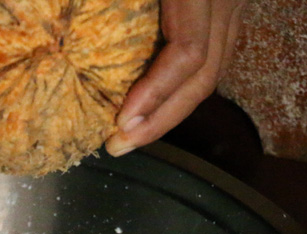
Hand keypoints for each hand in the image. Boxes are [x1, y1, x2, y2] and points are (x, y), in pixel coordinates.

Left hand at [105, 0, 246, 156]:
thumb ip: (106, 7)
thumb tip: (72, 37)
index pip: (188, 53)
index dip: (156, 93)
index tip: (121, 123)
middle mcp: (227, 0)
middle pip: (205, 75)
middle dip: (162, 119)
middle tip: (120, 145)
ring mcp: (234, 5)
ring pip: (213, 71)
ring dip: (172, 109)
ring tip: (133, 134)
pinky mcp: (229, 8)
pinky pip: (212, 55)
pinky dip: (181, 86)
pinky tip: (153, 104)